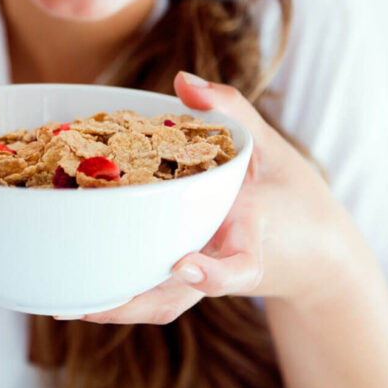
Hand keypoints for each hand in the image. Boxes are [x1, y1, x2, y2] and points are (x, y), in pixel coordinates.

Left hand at [74, 71, 359, 323]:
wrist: (319, 258)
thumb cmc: (297, 201)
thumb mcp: (274, 149)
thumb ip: (232, 111)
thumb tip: (182, 79)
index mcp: (251, 233)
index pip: (241, 266)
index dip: (215, 273)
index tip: (187, 266)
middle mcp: (225, 263)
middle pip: (180, 297)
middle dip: (132, 302)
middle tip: (82, 304)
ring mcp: (209, 281)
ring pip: (163, 305)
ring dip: (118, 309)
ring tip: (68, 306)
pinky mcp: (198, 285)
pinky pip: (159, 297)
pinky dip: (124, 297)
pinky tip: (83, 294)